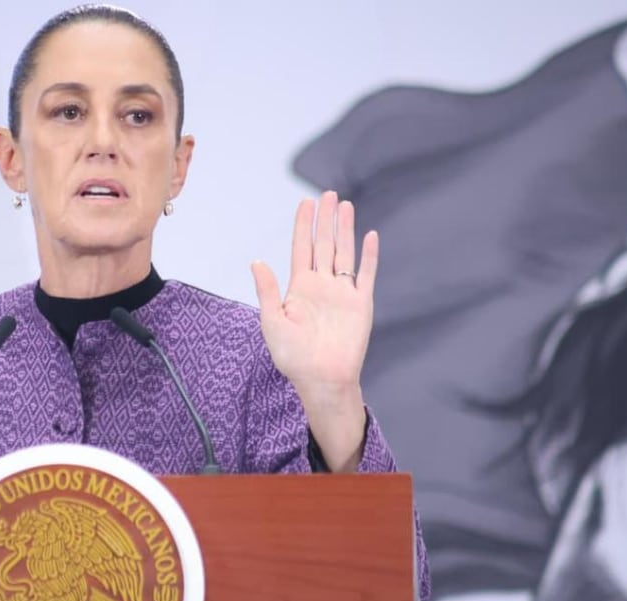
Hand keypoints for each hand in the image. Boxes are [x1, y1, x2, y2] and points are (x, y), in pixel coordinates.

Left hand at [251, 191, 376, 470]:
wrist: (321, 379)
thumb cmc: (293, 357)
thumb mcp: (272, 322)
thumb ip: (267, 291)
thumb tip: (256, 261)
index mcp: (299, 288)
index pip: (301, 249)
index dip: (303, 226)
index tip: (305, 203)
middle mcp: (321, 286)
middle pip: (324, 244)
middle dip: (325, 220)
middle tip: (327, 194)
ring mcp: (342, 293)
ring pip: (344, 252)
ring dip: (345, 229)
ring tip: (345, 205)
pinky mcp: (361, 303)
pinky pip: (366, 274)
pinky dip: (369, 255)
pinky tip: (370, 235)